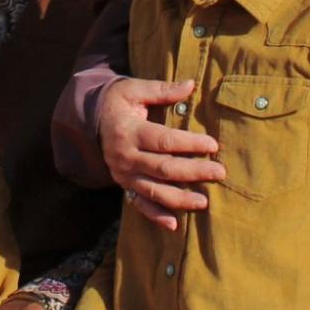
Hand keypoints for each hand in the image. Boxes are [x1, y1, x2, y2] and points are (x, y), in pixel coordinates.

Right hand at [98, 76, 222, 229]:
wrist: (90, 121)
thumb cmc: (117, 102)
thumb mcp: (134, 90)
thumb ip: (162, 89)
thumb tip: (190, 85)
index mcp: (129, 132)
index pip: (163, 140)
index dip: (189, 143)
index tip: (212, 144)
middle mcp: (125, 157)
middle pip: (163, 168)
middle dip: (193, 172)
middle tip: (219, 172)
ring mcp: (124, 175)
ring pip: (154, 190)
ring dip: (180, 199)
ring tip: (204, 202)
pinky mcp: (124, 186)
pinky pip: (140, 204)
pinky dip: (156, 216)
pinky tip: (175, 225)